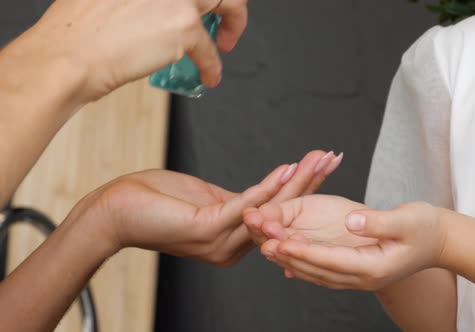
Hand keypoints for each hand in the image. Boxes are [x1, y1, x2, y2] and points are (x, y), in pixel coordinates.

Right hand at [24, 0, 247, 101]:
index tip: (200, 6)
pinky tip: (209, 76)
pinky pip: (211, 51)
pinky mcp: (186, 28)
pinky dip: (213, 67)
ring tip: (224, 44)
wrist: (70, 56)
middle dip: (227, 4)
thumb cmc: (78, 31)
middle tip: (223, 20)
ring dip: (233, 25)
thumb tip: (159, 8)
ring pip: (228, 3)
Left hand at [68, 150, 339, 266]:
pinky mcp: (206, 229)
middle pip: (280, 212)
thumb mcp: (206, 202)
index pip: (277, 213)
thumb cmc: (155, 203)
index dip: (301, 188)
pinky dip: (267, 186)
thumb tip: (262, 193)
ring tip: (317, 161)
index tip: (320, 166)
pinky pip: (244, 205)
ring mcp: (220, 242)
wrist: (115, 212)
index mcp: (234, 241)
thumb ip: (235, 202)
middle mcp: (232, 248)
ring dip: (295, 182)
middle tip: (331, 159)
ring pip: (268, 208)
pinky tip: (285, 170)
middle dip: (309, 183)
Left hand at [246, 196, 446, 289]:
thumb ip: (378, 221)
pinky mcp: (356, 268)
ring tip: (265, 246)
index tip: (279, 242)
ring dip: (290, 260)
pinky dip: (302, 263)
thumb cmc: (426, 228)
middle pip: (316, 269)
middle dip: (287, 256)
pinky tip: (286, 258)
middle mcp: (361, 276)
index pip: (330, 260)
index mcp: (373, 266)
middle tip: (261, 243)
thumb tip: (351, 221)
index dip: (303, 251)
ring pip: (316, 272)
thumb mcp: (407, 220)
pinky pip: (323, 269)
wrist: (440, 241)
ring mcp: (358, 276)